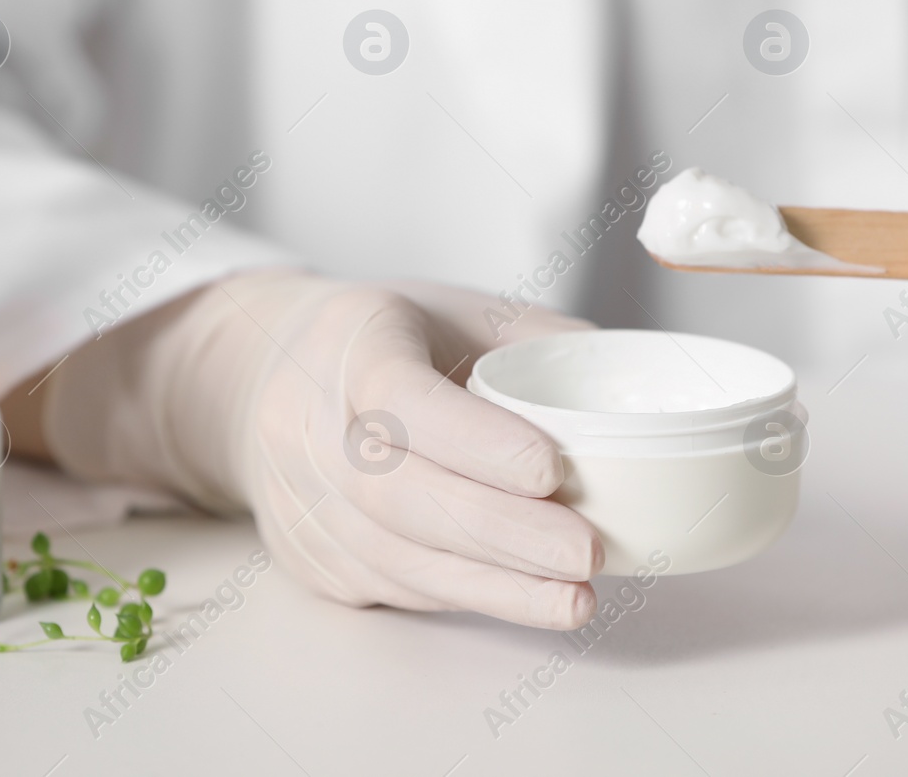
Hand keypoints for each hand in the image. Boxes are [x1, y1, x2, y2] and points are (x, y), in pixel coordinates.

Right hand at [24, 273, 603, 629]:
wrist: (270, 373)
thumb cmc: (394, 338)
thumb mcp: (461, 309)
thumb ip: (543, 341)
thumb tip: (637, 384)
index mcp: (352, 339)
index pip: (400, 396)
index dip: (475, 440)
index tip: (551, 470)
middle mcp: (306, 421)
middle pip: (398, 493)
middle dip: (501, 530)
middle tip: (586, 552)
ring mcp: (299, 498)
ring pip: (396, 555)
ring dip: (495, 584)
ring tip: (575, 596)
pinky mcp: (310, 557)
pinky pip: (393, 585)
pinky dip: (468, 595)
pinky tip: (528, 599)